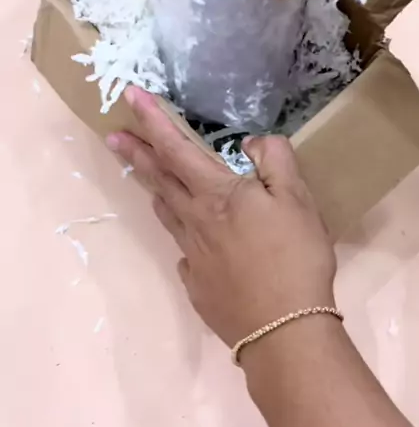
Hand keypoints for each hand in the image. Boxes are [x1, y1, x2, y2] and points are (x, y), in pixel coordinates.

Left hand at [107, 87, 336, 347]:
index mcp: (216, 195)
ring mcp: (192, 256)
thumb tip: (250, 142)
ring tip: (146, 178)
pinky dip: (184, 235)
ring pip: (167, 214)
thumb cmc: (294, 257)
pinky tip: (192, 241)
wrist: (283, 331)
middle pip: (159, 180)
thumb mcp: (297, 199)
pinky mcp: (198, 285)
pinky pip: (184, 251)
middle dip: (136, 153)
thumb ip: (274, 160)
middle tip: (112, 135)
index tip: (130, 94)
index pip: (176, 147)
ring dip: (154, 190)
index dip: (153, 119)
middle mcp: (194, 221)